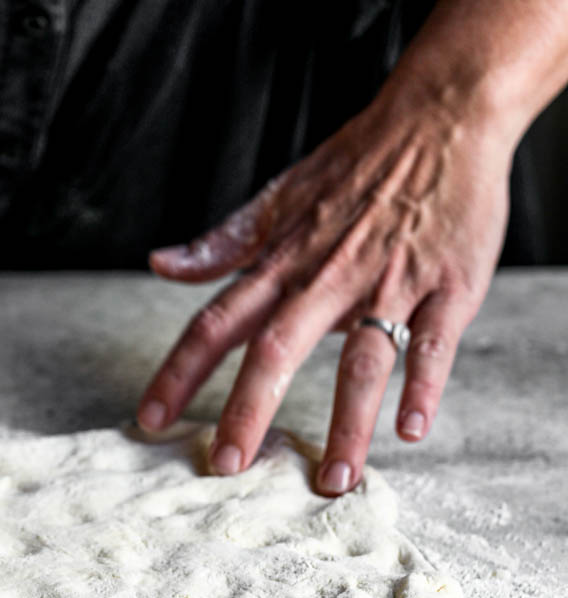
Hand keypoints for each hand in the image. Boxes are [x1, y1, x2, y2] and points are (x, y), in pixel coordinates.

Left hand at [137, 82, 512, 493]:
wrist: (438, 117)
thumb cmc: (356, 163)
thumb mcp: (279, 197)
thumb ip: (223, 242)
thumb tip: (160, 265)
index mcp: (283, 260)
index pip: (216, 321)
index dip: (180, 371)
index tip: (151, 418)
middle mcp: (327, 276)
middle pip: (277, 347)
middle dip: (249, 409)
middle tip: (227, 466)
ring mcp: (388, 281)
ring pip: (361, 358)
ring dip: (346, 422)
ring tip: (334, 480)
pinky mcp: (447, 284)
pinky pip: (433, 342)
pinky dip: (423, 386)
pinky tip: (411, 430)